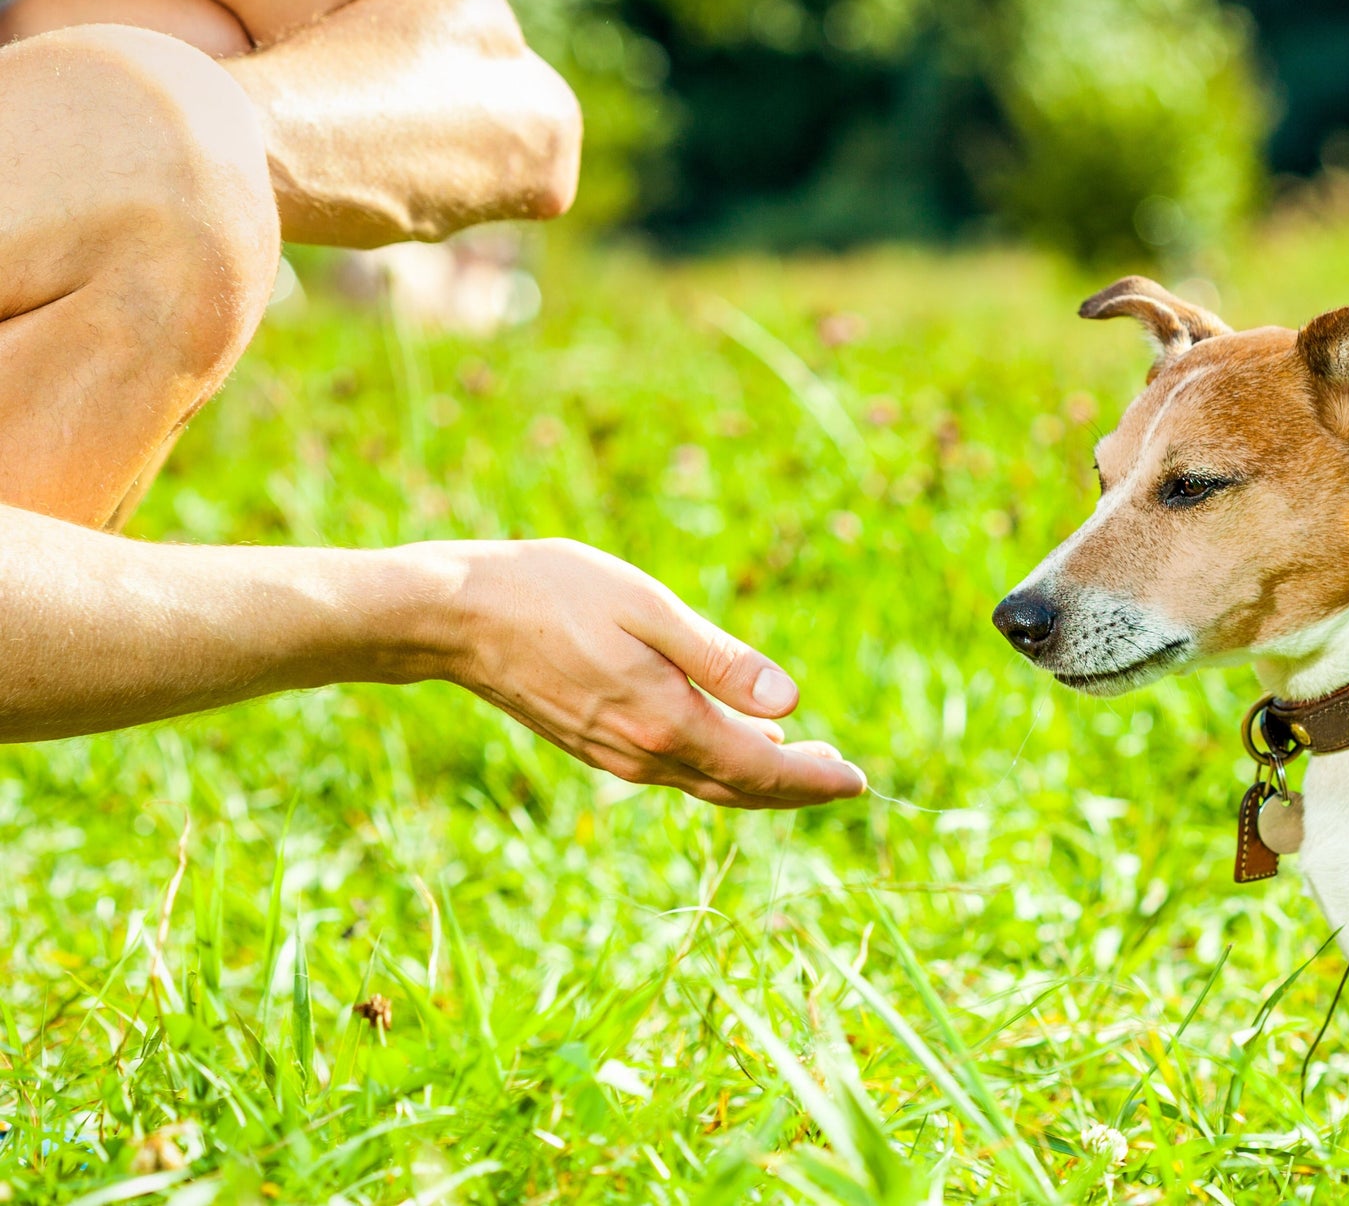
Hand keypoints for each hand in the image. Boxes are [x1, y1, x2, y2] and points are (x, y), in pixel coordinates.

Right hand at [409, 538, 865, 807]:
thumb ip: (721, 661)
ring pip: (707, 782)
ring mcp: (616, 755)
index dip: (814, 780)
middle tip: (846, 779)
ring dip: (760, 780)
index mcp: (665, 722)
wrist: (455, 617)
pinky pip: (675, 769)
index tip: (858, 780)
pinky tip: (737, 740)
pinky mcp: (596, 744)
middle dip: (797, 789)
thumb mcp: (650, 610)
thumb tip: (791, 704)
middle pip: (740, 788)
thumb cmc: (553, 594)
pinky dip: (717, 765)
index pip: (761, 768)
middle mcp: (643, 754)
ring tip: (805, 762)